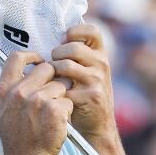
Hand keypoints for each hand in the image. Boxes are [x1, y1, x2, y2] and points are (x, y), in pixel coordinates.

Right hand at [0, 52, 72, 154]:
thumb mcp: (2, 111)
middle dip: (53, 79)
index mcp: (4, 90)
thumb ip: (10, 89)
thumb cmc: (17, 138)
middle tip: (52, 95)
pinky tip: (57, 123)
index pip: (16, 58)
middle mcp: (19, 93)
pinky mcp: (54, 110)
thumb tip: (21, 70)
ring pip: (60, 85)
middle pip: (46, 68)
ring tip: (51, 115)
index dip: (31, 56)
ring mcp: (37, 101)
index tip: (39, 61)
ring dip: (60, 98)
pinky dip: (67, 112)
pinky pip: (68, 100)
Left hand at [50, 24, 116, 142]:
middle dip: (56, 55)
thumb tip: (55, 38)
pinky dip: (55, 90)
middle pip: (72, 48)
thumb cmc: (86, 93)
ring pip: (65, 65)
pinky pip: (63, 86)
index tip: (63, 42)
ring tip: (53, 80)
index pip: (91, 30)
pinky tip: (56, 95)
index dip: (74, 32)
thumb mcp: (88, 70)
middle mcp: (102, 64)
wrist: (98, 124)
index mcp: (100, 54)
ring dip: (53, 73)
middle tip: (53, 66)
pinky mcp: (90, 96)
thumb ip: (77, 54)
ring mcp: (97, 80)